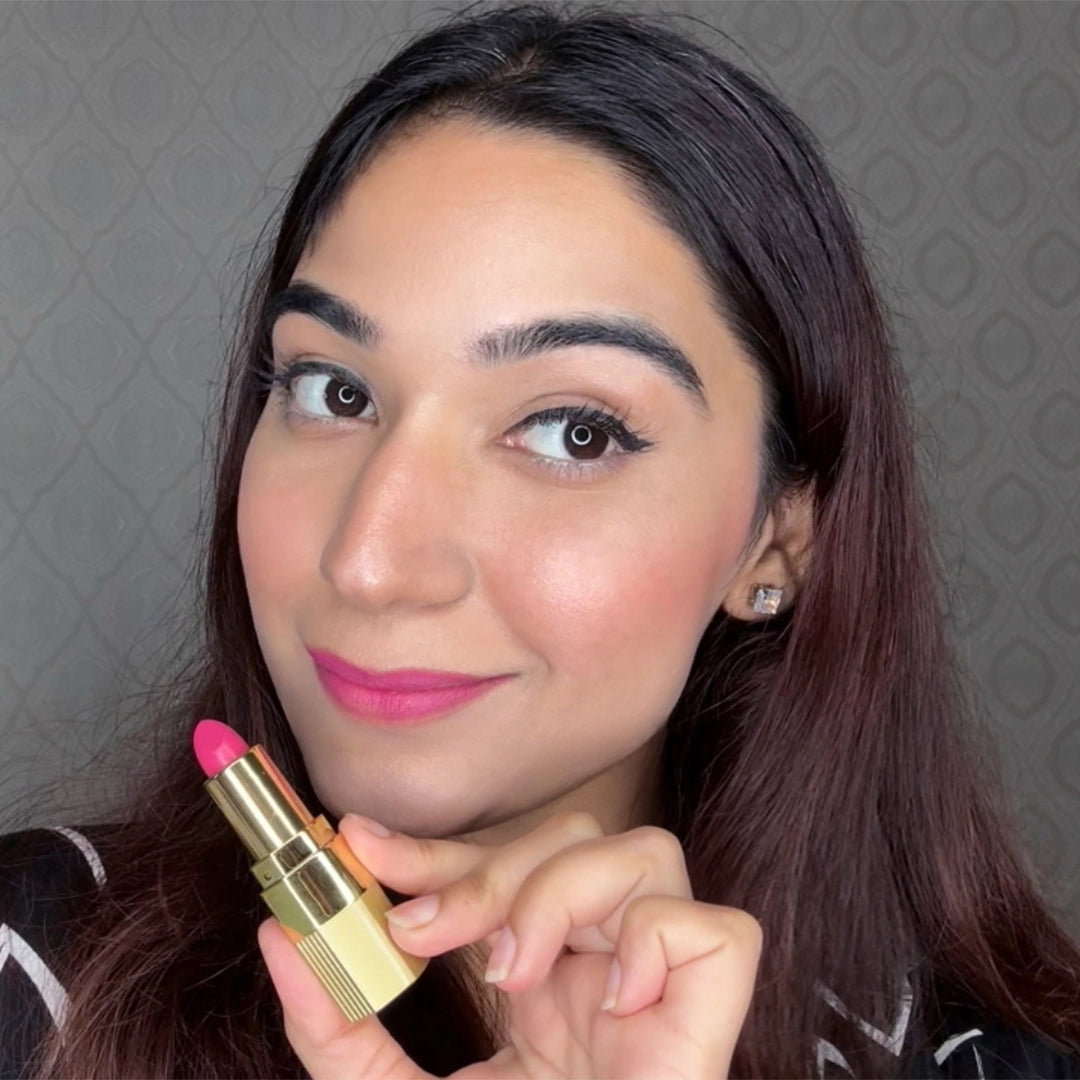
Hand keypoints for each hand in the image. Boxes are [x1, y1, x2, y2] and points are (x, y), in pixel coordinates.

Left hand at [258, 811, 760, 1078]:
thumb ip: (338, 1030)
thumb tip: (277, 937)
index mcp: (540, 977)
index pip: (496, 865)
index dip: (433, 846)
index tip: (359, 842)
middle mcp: (602, 964)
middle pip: (572, 837)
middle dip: (487, 867)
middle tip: (423, 932)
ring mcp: (658, 985)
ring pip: (646, 854)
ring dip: (563, 893)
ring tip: (515, 975)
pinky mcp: (711, 1018)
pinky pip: (717, 931)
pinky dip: (657, 943)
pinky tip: (608, 1004)